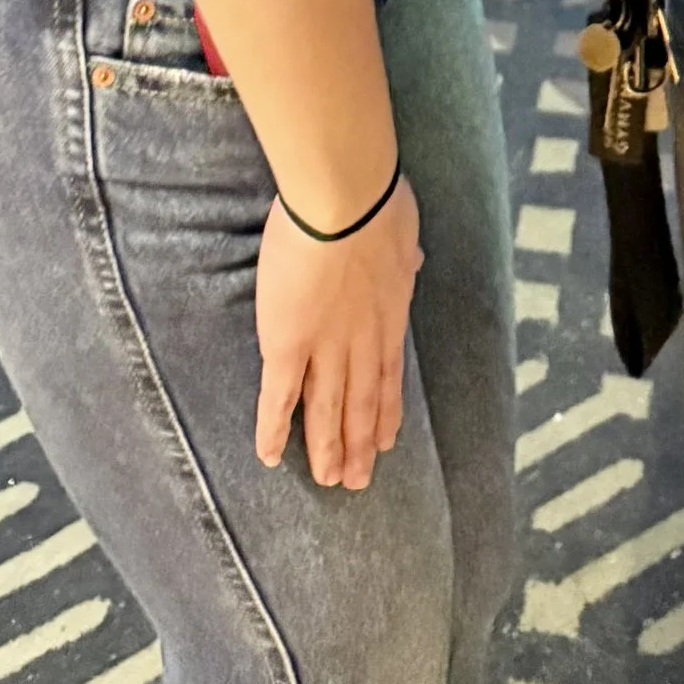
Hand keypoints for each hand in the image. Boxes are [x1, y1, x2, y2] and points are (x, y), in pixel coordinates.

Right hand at [255, 173, 421, 490]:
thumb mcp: (405, 232)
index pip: (388, 374)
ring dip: (327, 448)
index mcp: (389, 314)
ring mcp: (324, 347)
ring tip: (329, 482)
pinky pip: (278, 396)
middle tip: (357, 482)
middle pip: (360, 403)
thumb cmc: (378, 202)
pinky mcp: (287, 344)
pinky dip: (274, 429)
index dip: (386, 411)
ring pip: (326, 410)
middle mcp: (361, 341)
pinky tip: (271, 457)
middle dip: (359, 445)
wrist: (346, 200)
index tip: (386, 441)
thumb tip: (412, 258)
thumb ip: (405, 255)